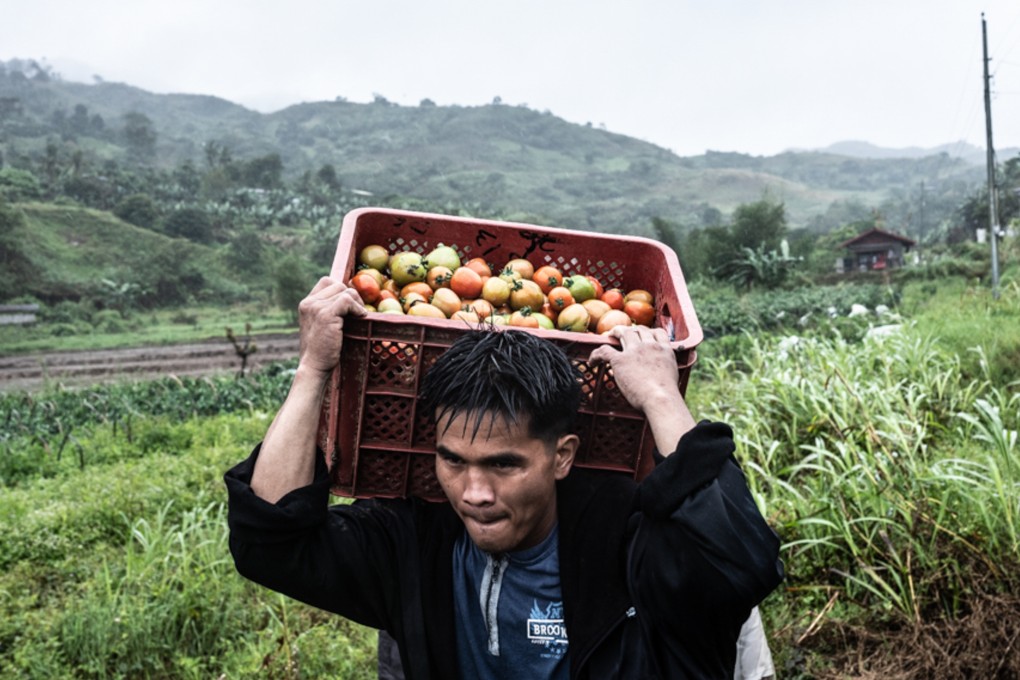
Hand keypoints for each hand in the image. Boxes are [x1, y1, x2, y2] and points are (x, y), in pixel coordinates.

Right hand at [296, 277, 365, 376]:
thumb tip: (351, 300)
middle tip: (358, 312)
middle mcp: (309, 303)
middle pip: (338, 285)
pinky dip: (357, 308)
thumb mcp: (321, 326)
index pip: (327, 282)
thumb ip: (329, 312)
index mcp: (306, 304)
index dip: (341, 289)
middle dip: (352, 296)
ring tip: (360, 316)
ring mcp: (316, 307)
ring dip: (357, 302)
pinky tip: (361, 318)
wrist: (314, 366)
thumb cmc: (321, 350)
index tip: (351, 304)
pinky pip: (347, 300)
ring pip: (345, 291)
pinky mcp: (326, 314)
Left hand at [589, 326, 694, 454]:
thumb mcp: (673, 375)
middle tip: (621, 334)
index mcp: (664, 349)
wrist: (660, 398)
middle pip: (638, 330)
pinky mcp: (620, 360)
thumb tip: (661, 377)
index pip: (658, 332)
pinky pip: (604, 350)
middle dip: (630, 330)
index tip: (643, 335)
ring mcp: (634, 351)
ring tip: (607, 336)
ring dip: (614, 332)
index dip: (649, 332)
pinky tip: (592, 362)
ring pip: (623, 333)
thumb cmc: (667, 395)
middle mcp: (650, 346)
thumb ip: (666, 369)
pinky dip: (595, 354)